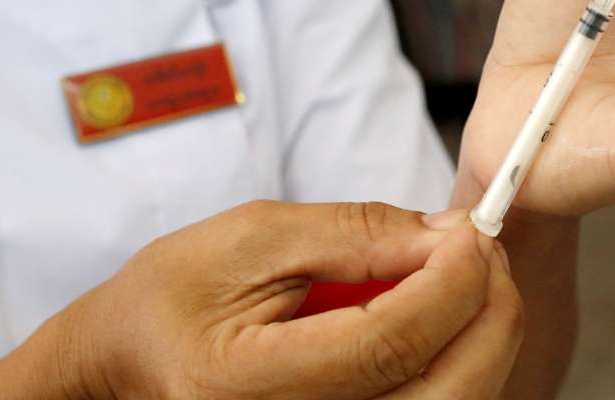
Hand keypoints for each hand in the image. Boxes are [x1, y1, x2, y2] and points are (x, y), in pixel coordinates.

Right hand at [19, 203, 520, 398]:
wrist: (127, 364)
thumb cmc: (170, 299)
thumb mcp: (249, 238)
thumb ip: (351, 233)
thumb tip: (442, 233)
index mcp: (247, 387)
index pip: (389, 343)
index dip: (449, 283)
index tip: (471, 231)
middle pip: (444, 394)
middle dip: (487, 313)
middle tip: (485, 251)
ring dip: (479, 337)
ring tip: (463, 276)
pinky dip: (455, 360)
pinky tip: (441, 316)